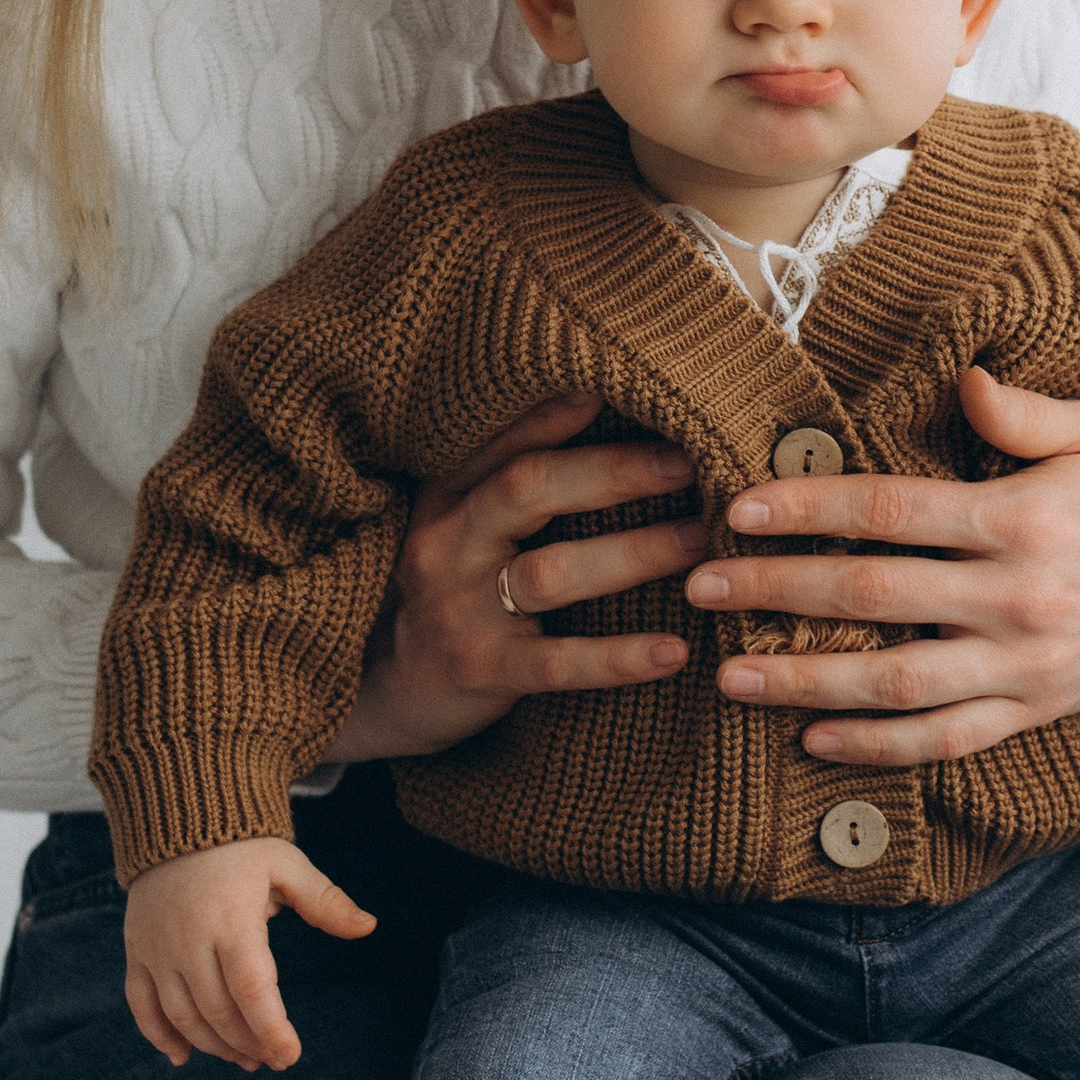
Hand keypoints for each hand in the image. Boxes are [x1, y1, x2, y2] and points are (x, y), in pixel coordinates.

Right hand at [124, 838, 375, 1071]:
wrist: (174, 816)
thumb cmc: (240, 845)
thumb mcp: (286, 864)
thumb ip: (325, 901)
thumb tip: (369, 927)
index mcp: (232, 920)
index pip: (252, 991)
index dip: (272, 1030)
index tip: (291, 1056)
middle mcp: (189, 939)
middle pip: (218, 1011)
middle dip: (249, 1044)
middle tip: (272, 1059)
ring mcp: (157, 948)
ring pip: (182, 1016)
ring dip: (213, 1047)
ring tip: (244, 1059)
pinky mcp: (136, 951)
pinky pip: (140, 1005)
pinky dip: (159, 1037)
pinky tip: (182, 1057)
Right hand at [328, 390, 706, 765]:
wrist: (381, 691)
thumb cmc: (447, 592)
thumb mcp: (458, 525)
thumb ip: (509, 477)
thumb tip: (598, 411)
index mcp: (445, 496)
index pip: (506, 440)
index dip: (563, 411)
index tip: (626, 388)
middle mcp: (446, 542)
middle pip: (529, 489)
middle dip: (615, 471)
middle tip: (688, 464)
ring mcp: (458, 609)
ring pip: (550, 572)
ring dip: (633, 554)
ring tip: (698, 542)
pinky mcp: (480, 670)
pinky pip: (556, 664)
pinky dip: (617, 658)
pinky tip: (673, 651)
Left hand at [687, 365, 1079, 765]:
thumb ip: (1025, 411)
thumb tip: (963, 382)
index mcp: (1021, 520)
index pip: (891, 511)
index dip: (810, 508)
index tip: (740, 509)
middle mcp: (1017, 599)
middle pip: (874, 596)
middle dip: (778, 591)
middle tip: (700, 586)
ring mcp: (1024, 665)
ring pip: (897, 683)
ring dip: (807, 681)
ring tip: (732, 676)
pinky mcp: (1035, 711)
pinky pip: (946, 740)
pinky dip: (878, 748)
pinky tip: (812, 740)